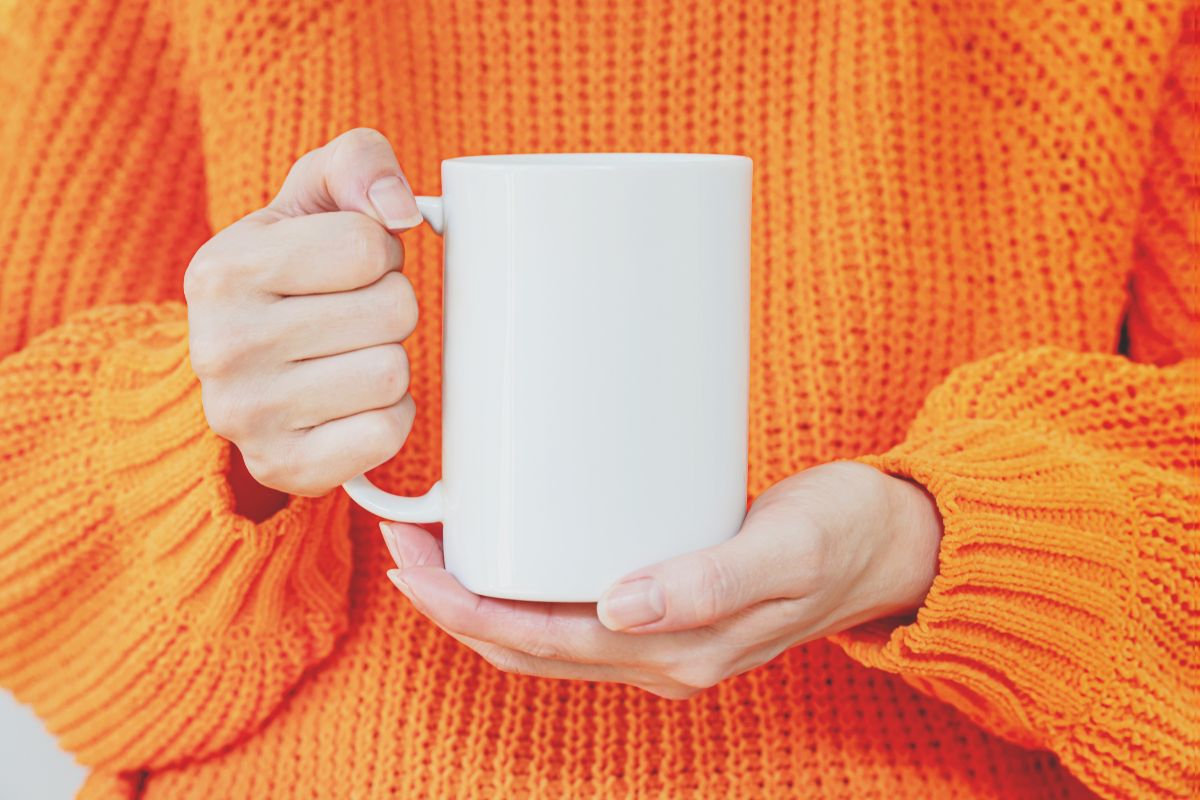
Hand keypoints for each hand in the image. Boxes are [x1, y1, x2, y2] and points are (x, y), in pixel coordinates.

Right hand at [186, 128, 423, 496]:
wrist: (244, 368)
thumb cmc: (293, 272)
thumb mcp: (312, 196)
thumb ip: (358, 162)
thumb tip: (401, 209)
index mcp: (223, 269)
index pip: (371, 246)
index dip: (379, 252)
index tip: (346, 268)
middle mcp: (222, 346)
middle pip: (393, 312)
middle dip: (389, 307)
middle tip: (350, 315)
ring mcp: (248, 417)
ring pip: (393, 373)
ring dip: (388, 361)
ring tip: (346, 355)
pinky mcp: (284, 468)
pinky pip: (388, 432)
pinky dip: (386, 415)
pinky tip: (349, 402)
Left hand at [381, 461, 942, 698]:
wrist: (891, 543)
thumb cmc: (843, 535)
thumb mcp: (787, 550)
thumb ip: (710, 582)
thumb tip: (619, 607)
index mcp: (679, 652)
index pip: (544, 642)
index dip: (469, 611)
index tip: (414, 565)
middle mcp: (660, 656)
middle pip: (529, 644)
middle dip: (455, 603)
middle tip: (401, 542)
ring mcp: (662, 638)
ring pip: (545, 635)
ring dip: (481, 599)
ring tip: (433, 547)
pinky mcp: (668, 607)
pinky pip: (576, 613)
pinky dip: (526, 589)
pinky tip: (508, 551)